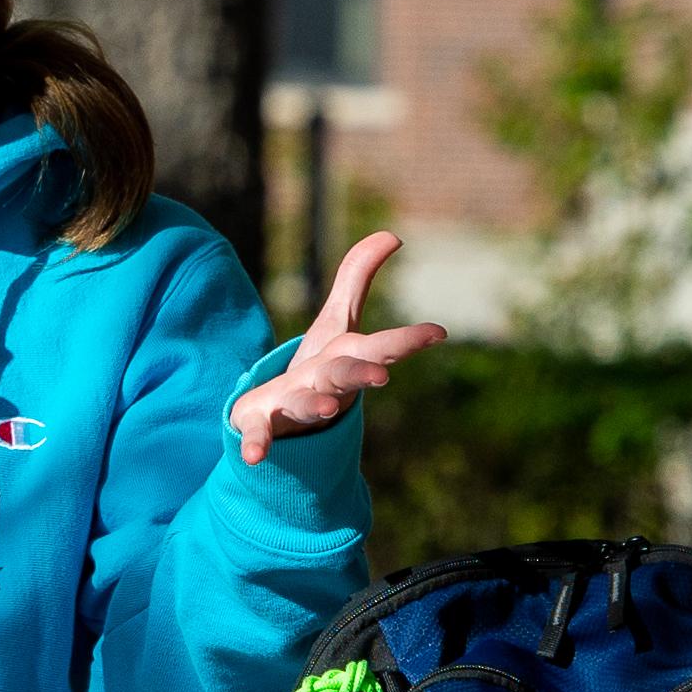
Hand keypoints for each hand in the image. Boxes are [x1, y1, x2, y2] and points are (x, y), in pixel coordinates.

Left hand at [228, 230, 446, 465]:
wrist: (285, 422)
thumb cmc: (319, 369)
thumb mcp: (336, 321)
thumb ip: (358, 276)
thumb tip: (392, 234)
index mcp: (345, 359)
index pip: (380, 347)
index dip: (407, 339)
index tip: (438, 332)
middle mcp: (326, 385)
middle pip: (345, 375)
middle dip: (362, 373)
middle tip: (382, 377)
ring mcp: (295, 405)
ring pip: (307, 403)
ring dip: (316, 404)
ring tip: (326, 408)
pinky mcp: (262, 422)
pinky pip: (259, 432)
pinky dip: (257, 442)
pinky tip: (253, 457)